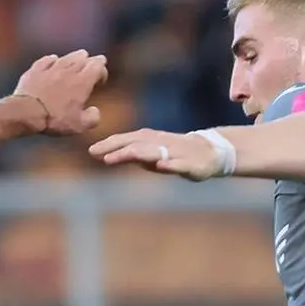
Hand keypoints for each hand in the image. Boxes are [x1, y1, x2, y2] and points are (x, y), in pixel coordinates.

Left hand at [12, 50, 108, 136]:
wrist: (27, 112)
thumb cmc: (55, 119)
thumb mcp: (79, 125)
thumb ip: (92, 118)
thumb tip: (95, 112)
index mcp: (82, 82)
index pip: (98, 67)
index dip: (102, 71)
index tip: (100, 80)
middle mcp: (69, 70)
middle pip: (84, 59)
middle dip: (91, 61)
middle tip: (94, 62)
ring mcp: (51, 68)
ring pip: (67, 57)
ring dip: (74, 57)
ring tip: (79, 56)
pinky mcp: (35, 70)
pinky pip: (46, 60)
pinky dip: (52, 59)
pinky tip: (53, 59)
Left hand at [89, 128, 230, 179]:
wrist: (213, 152)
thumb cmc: (178, 154)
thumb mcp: (153, 154)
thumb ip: (135, 155)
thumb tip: (111, 155)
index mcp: (152, 140)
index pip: (127, 139)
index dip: (110, 144)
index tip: (91, 151)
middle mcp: (161, 143)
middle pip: (135, 143)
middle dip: (115, 147)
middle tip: (96, 152)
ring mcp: (175, 152)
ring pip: (153, 152)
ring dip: (134, 154)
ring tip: (116, 158)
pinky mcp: (190, 164)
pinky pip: (178, 164)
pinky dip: (169, 164)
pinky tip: (160, 166)